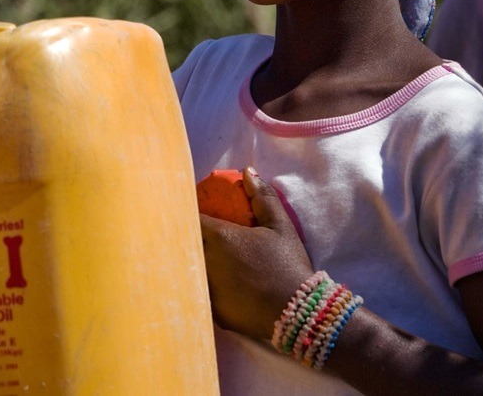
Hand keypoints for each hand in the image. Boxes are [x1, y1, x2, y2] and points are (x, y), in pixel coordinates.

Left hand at [200, 167, 313, 341]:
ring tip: (201, 260)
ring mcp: (206, 286)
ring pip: (187, 269)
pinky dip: (202, 287)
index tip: (193, 213)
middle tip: (194, 235)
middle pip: (184, 243)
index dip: (187, 213)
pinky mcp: (210, 309)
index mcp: (219, 236)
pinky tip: (213, 285)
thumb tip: (248, 172)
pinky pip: (198, 292)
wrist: (298, 312)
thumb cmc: (288, 264)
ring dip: (190, 262)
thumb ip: (262, 197)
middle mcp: (206, 260)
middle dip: (185, 237)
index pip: (189, 218)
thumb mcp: (281, 227)